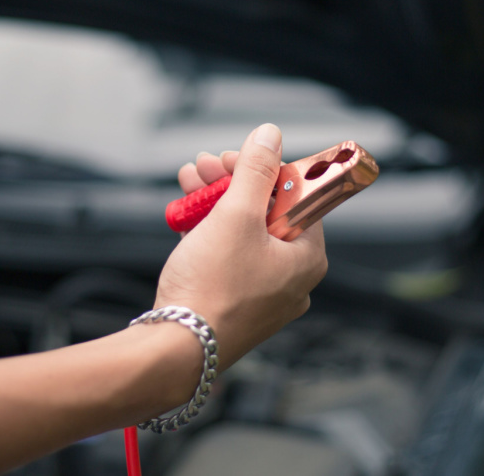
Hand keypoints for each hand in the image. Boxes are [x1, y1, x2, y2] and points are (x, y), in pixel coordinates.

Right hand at [155, 124, 327, 367]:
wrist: (176, 348)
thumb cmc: (212, 288)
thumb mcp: (236, 215)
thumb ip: (256, 170)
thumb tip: (270, 135)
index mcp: (307, 258)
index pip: (298, 198)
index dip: (266, 171)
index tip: (240, 156)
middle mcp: (292, 279)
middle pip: (267, 213)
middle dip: (232, 183)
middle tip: (208, 164)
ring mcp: (263, 295)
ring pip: (243, 233)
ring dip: (215, 202)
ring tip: (190, 179)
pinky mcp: (234, 304)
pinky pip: (227, 257)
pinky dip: (208, 232)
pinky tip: (185, 210)